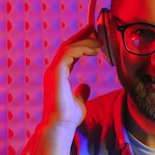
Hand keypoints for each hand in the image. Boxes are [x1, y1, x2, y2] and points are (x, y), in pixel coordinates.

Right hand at [30, 24, 102, 154]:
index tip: (96, 35)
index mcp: (59, 74)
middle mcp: (54, 70)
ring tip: (101, 40)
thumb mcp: (79, 102)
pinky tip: (95, 49)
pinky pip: (68, 54)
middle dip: (83, 35)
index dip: (82, 42)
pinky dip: (81, 48)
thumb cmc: (69, 117)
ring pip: (68, 47)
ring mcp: (53, 71)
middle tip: (98, 28)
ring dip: (85, 41)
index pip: (70, 52)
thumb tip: (85, 86)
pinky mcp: (55, 73)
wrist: (61, 126)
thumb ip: (81, 92)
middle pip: (68, 45)